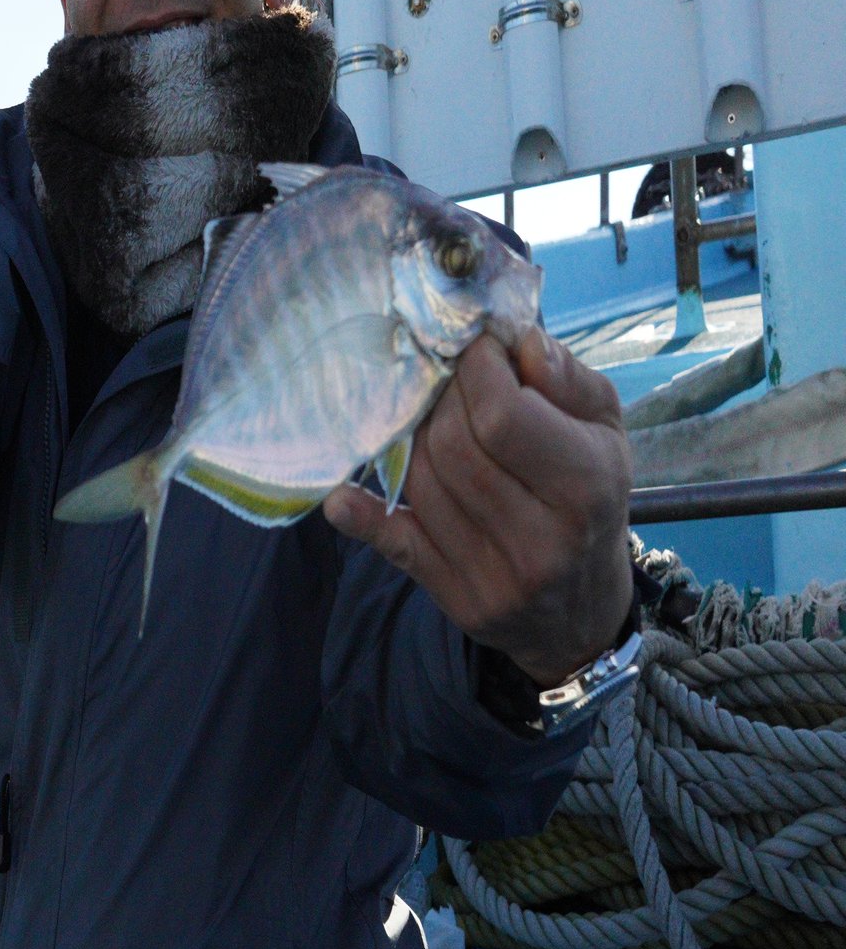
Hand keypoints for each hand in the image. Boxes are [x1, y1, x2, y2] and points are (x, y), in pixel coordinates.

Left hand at [324, 327, 633, 688]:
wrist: (580, 610)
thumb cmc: (591, 500)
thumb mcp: (604, 435)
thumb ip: (568, 382)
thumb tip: (519, 339)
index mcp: (586, 488)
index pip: (503, 415)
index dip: (476, 370)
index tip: (471, 350)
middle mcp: (541, 538)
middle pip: (453, 445)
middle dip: (439, 398)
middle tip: (442, 380)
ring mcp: (495, 575)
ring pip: (422, 482)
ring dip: (412, 439)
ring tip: (425, 419)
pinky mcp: (456, 599)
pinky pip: (395, 545)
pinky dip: (362, 514)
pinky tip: (343, 494)